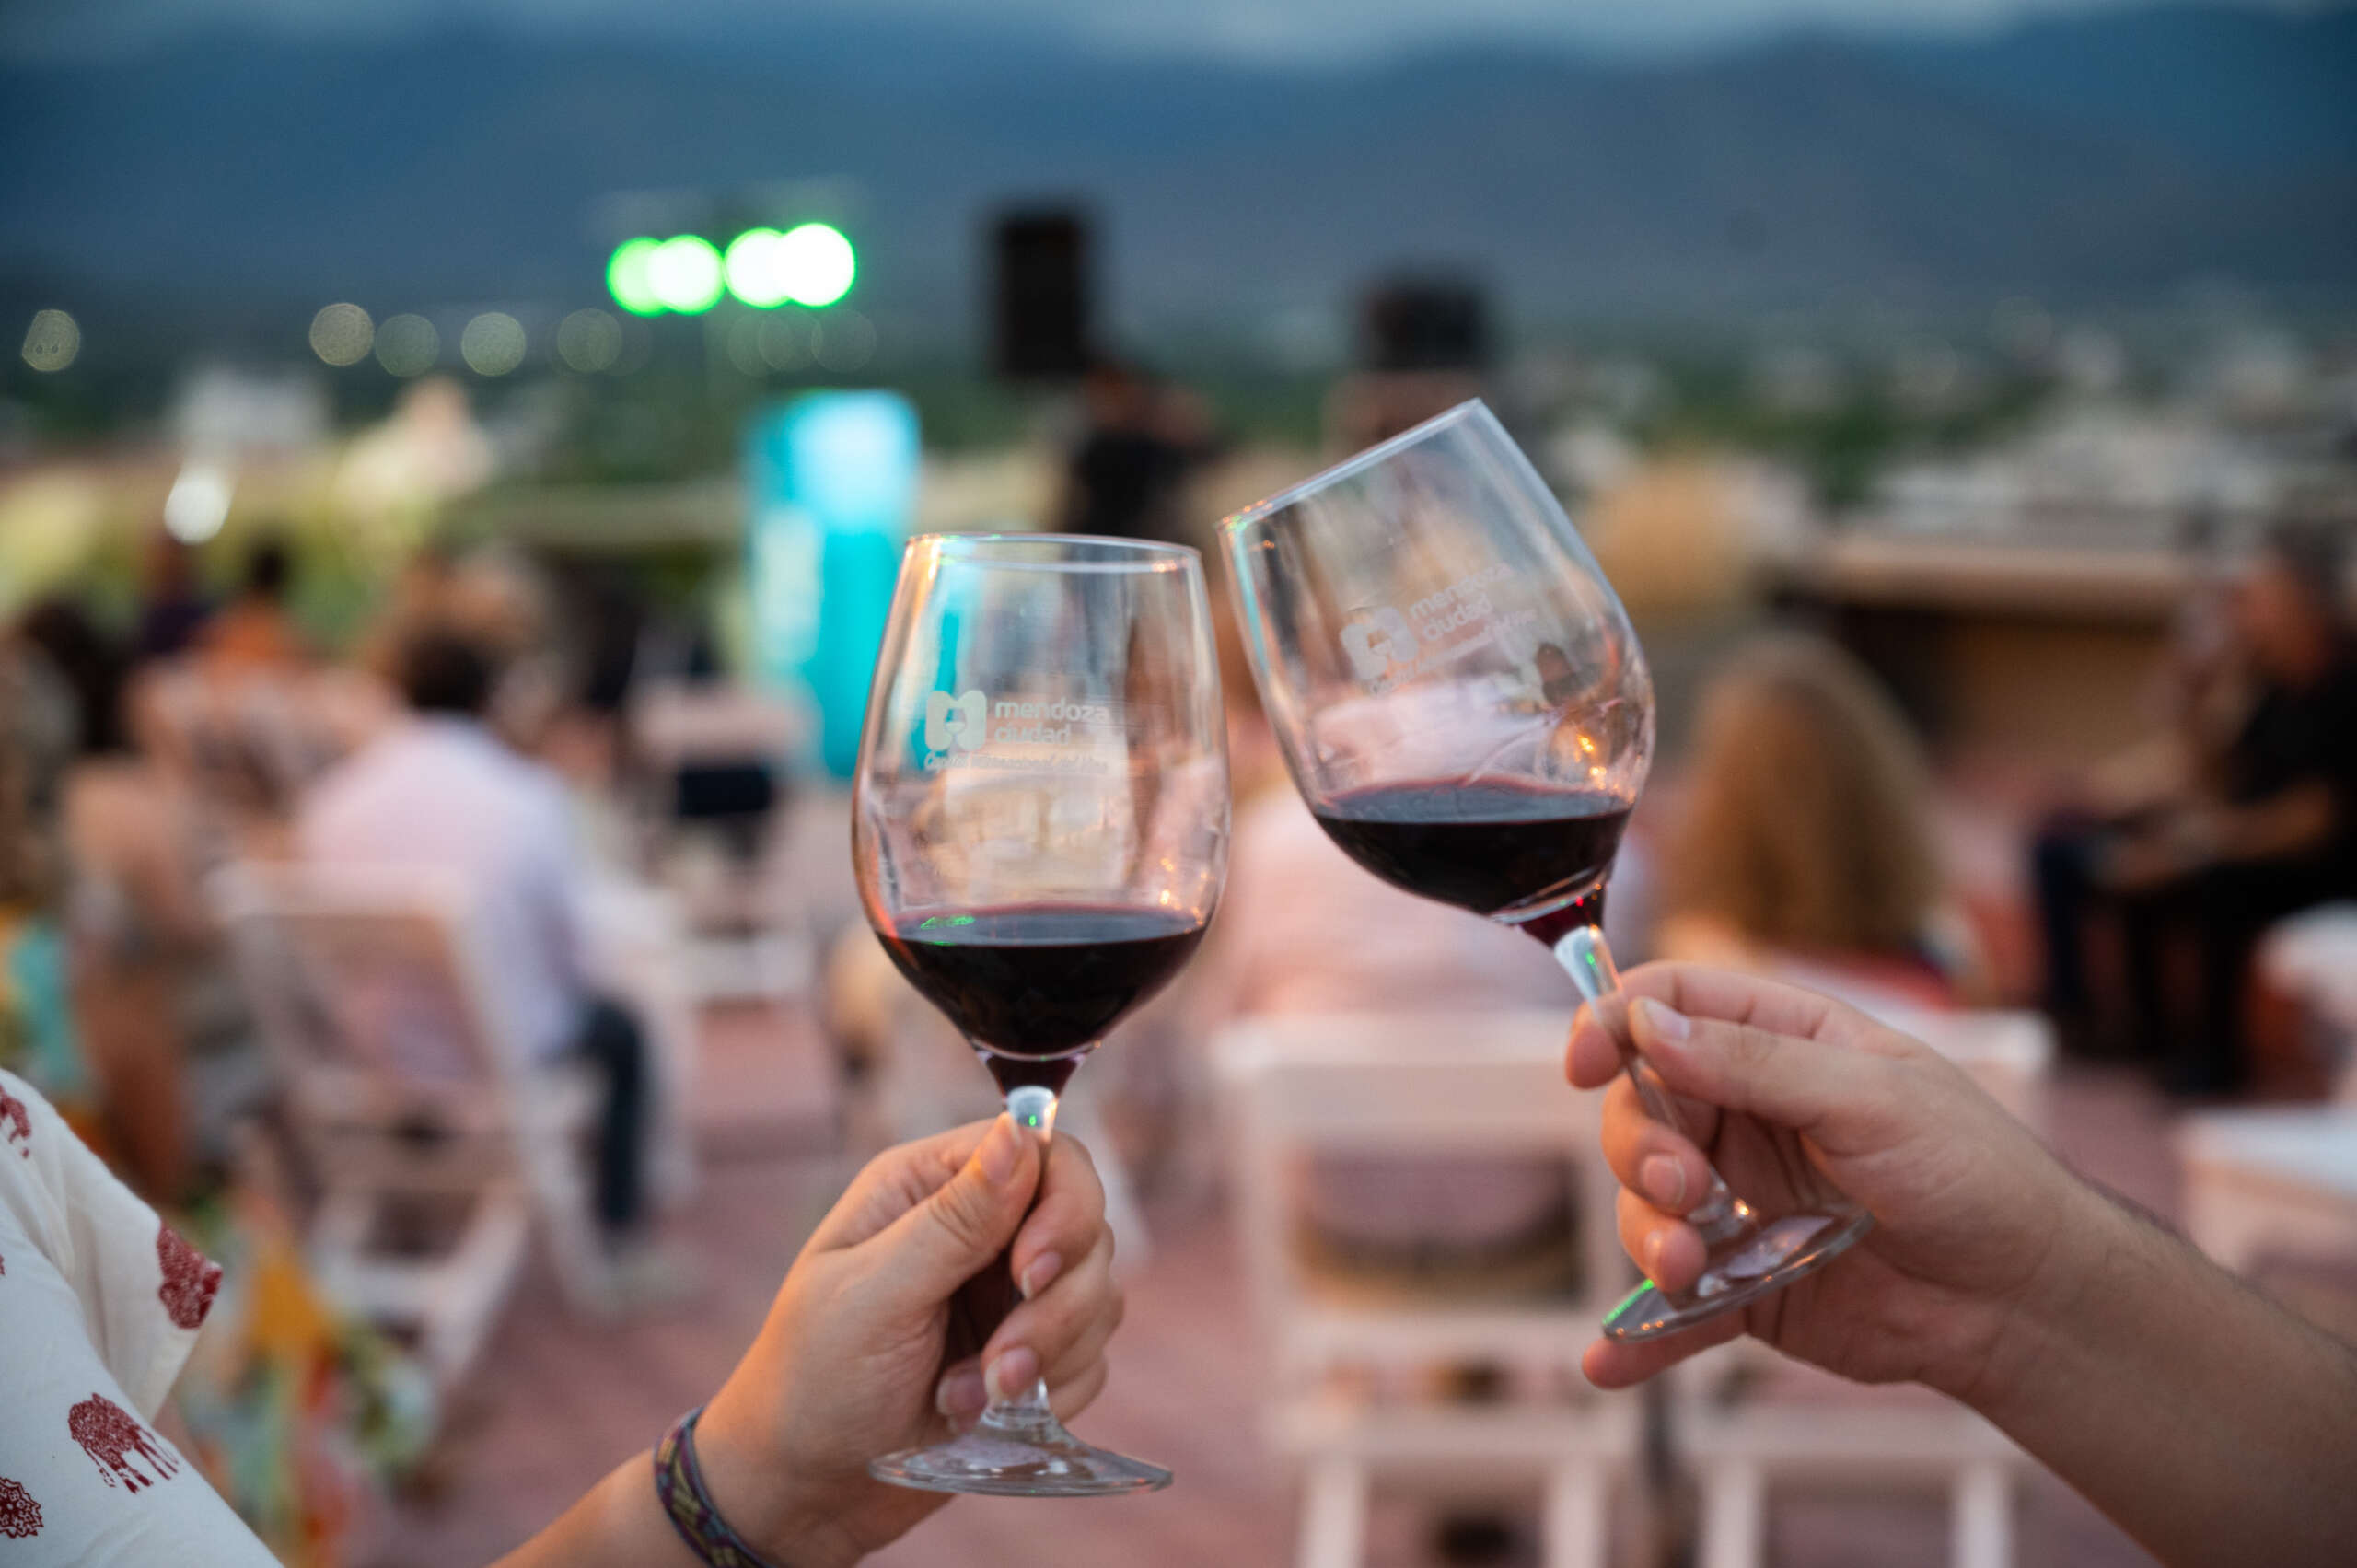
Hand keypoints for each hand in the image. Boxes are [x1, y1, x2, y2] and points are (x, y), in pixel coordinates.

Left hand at [694, 1117, 1121, 1565]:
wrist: (805, 1492)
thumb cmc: (812, 1381)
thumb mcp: (874, 1295)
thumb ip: (954, 1218)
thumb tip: (1022, 1131)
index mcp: (929, 1186)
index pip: (1046, 1153)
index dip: (1062, 1206)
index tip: (1031, 1274)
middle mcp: (979, 1228)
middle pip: (1087, 1225)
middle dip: (1054, 1305)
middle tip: (998, 1366)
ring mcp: (1007, 1292)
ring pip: (1098, 1294)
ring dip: (1045, 1357)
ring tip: (967, 1399)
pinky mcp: (1030, 1353)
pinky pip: (1091, 1358)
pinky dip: (1048, 1395)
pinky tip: (978, 1416)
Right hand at [1567, 964, 2089, 1402]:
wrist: (2027, 1303)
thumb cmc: (1974, 1173)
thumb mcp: (1871, 1098)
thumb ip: (1754, 1063)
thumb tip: (1649, 1024)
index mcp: (1784, 1045)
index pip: (1673, 1005)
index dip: (1617, 1022)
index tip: (1586, 1062)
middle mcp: (1749, 1118)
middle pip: (1641, 1108)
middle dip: (1639, 1146)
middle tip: (1681, 1184)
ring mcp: (1742, 1203)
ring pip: (1646, 1205)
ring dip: (1646, 1234)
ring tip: (1689, 1267)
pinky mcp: (1747, 1287)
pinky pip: (1673, 1307)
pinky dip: (1638, 1336)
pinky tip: (1607, 1363)